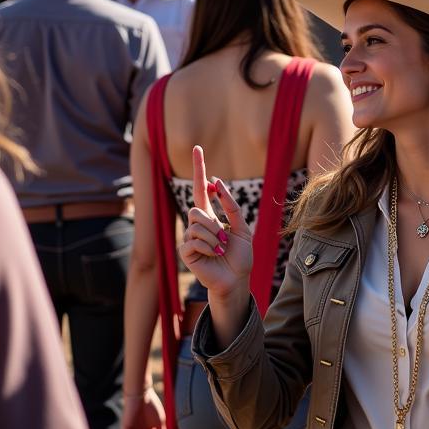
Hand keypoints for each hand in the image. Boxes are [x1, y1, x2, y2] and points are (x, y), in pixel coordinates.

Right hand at [179, 145, 253, 303]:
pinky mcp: (186, 252)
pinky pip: (194, 240)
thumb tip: (216, 182)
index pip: (200, 188)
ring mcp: (189, 238)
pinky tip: (214, 255)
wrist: (238, 280)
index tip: (198, 149)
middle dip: (214, 223)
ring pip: (197, 224)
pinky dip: (210, 247)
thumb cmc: (240, 256)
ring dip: (215, 237)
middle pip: (196, 208)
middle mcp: (197, 225)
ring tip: (221, 249)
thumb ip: (231, 206)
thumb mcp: (242, 227)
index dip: (199, 169)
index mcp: (210, 216)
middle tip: (225, 238)